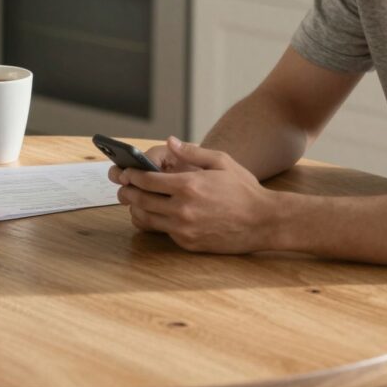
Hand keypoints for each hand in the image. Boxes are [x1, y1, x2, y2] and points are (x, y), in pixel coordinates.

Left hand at [115, 137, 278, 253]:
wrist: (264, 222)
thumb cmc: (244, 189)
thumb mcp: (221, 162)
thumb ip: (192, 152)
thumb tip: (169, 142)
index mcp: (188, 186)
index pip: (146, 180)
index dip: (132, 175)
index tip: (126, 172)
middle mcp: (182, 209)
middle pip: (140, 200)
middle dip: (127, 191)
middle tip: (122, 186)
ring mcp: (184, 229)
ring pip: (147, 219)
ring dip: (136, 208)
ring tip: (134, 200)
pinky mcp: (188, 243)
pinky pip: (163, 232)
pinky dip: (155, 222)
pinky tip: (156, 214)